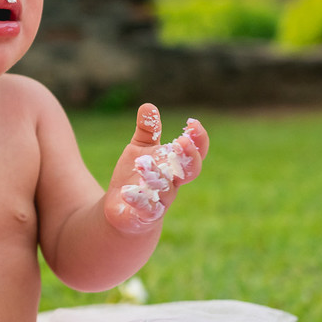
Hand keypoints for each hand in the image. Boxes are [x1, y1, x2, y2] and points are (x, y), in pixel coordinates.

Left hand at [104, 104, 208, 232]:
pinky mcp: (143, 215)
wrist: (123, 210)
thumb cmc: (137, 176)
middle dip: (188, 157)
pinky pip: (145, 209)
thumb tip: (148, 106)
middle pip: (190, 171)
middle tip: (181, 142)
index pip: (195, 152)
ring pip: (166, 190)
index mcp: (174, 165)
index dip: (198, 140)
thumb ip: (146, 131)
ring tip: (143, 163)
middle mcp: (172, 183)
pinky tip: (126, 192)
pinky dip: (137, 201)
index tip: (193, 123)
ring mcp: (160, 201)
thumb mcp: (139, 150)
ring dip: (156, 176)